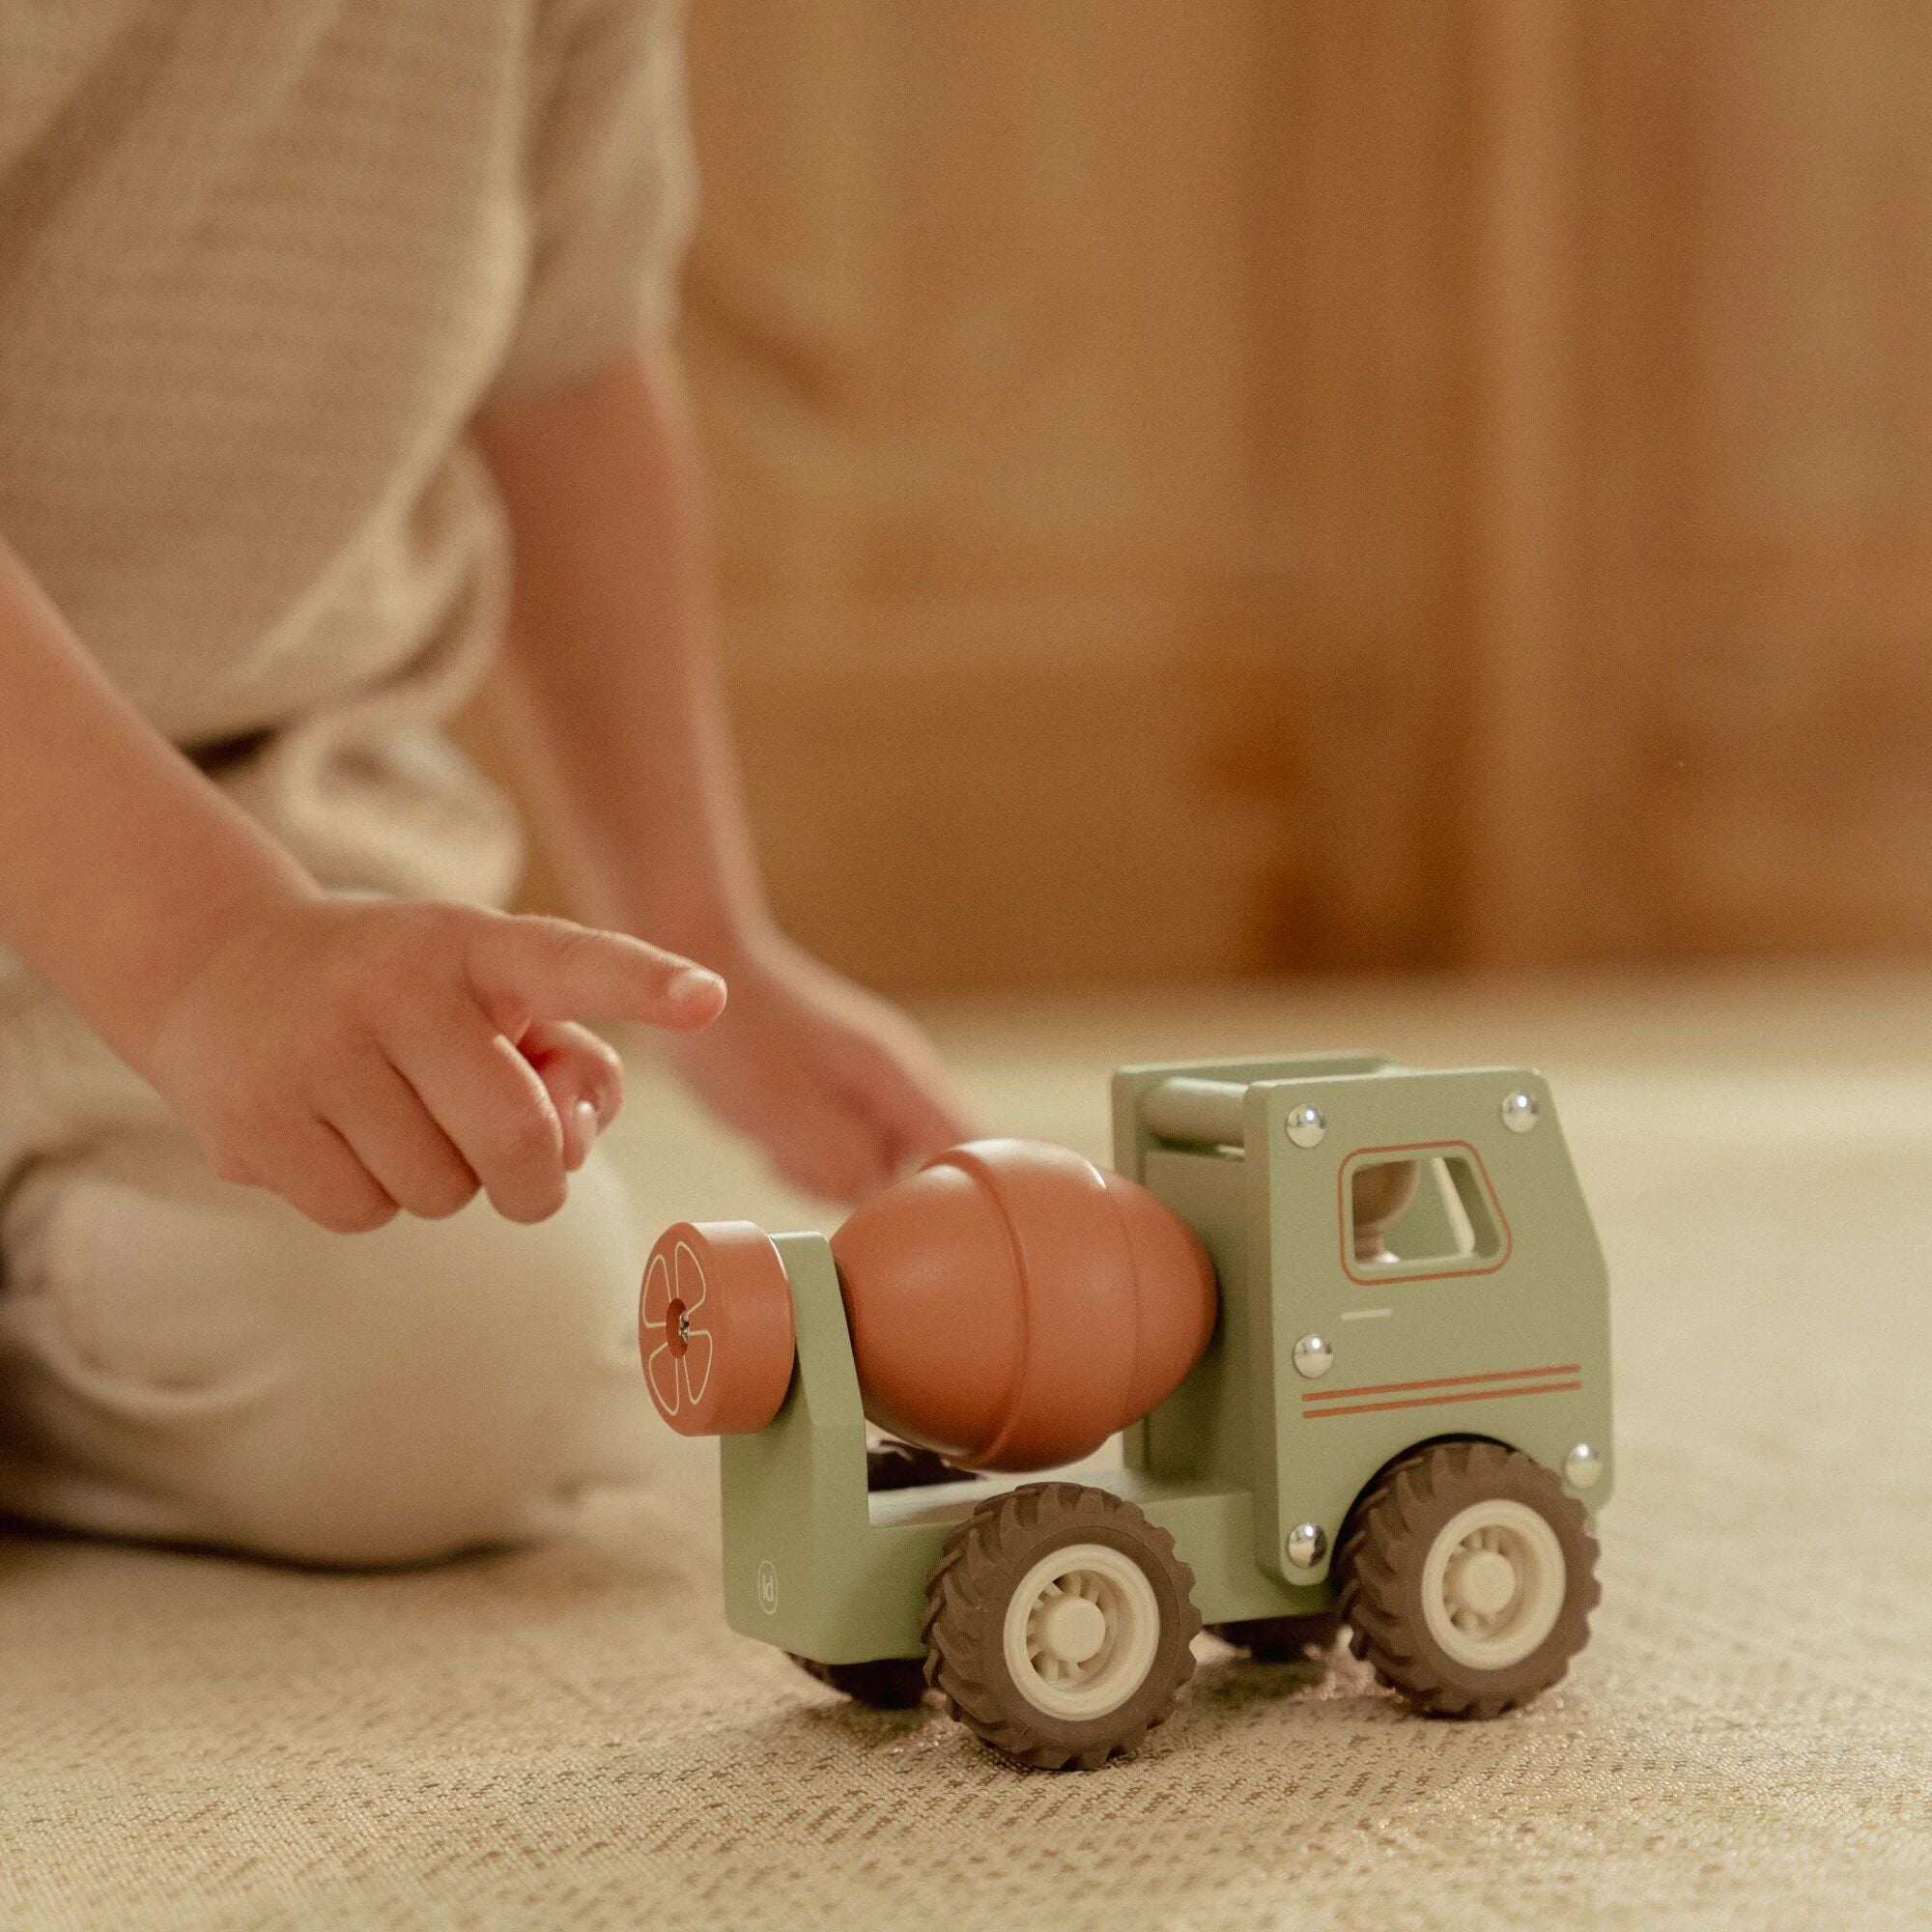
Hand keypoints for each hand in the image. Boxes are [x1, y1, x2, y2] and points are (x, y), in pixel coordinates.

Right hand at [139, 894, 726, 1230]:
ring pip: (438, 1191)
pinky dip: (370, 1197)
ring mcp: (316, 1052)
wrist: (220, 970)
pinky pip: (364, 1213)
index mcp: (472, 945)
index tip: (710, 997)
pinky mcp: (255, 1121)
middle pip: (516, 1140)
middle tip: (518, 1169)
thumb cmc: (401, 998)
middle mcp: (395, 987)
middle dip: (535, 1181)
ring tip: (395, 1115)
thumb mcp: (489, 993)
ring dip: (441, 1181)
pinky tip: (336, 1136)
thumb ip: (567, 1061)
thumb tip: (570, 1143)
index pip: (570, 960)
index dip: (644, 983)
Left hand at [658, 927, 973, 1204]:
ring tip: (780, 1143)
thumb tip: (874, 1195)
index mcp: (896, 1075)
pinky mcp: (833, 1096)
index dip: (964, 1193)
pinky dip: (807, 1159)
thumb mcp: (780, 1108)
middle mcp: (892, 1080)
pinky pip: (838, 1151)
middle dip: (865, 1187)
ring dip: (827, 1173)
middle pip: (917, 1167)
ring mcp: (864, 1086)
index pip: (969, 1143)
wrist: (695, 961)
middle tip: (802, 1162)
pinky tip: (771, 1138)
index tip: (922, 1225)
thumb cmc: (735, 1032)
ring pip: (872, 1164)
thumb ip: (837, 1160)